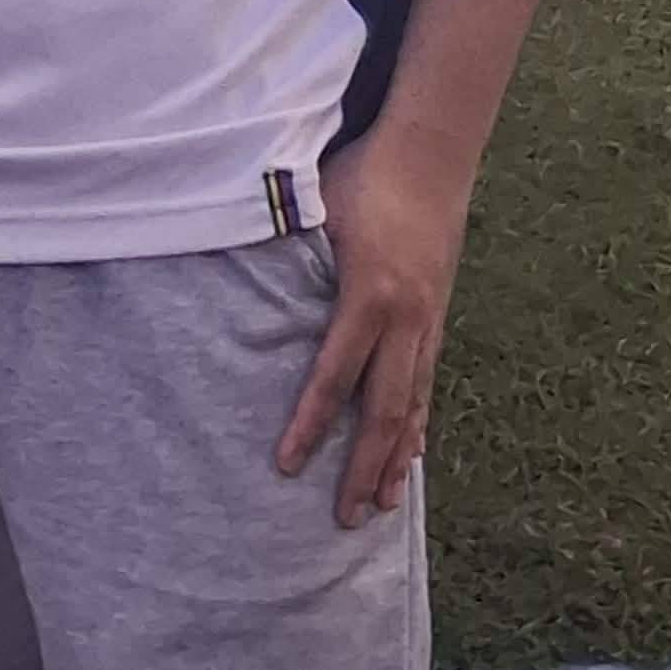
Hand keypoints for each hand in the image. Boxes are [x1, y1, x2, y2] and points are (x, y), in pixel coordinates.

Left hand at [274, 124, 471, 526]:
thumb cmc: (365, 175)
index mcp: (368, 295)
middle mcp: (405, 317)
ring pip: (413, 404)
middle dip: (363, 467)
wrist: (433, 151)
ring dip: (397, 458)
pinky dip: (419, 424)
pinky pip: (428, 382)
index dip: (310, 423)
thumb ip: (284, 249)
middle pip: (384, 409)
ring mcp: (428, 319)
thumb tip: (232, 277)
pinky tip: (412, 454)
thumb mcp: (314, 206)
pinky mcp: (438, 314)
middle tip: (344, 518)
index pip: (334, 375)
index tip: (287, 465)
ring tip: (382, 505)